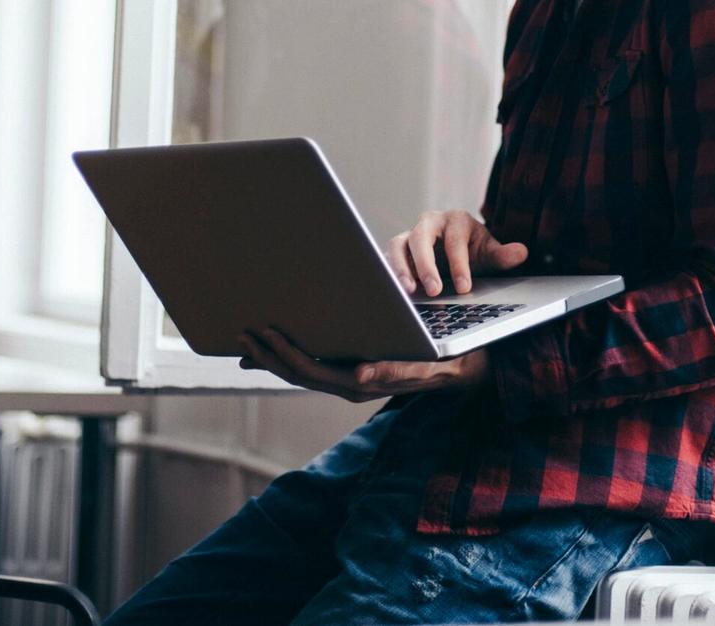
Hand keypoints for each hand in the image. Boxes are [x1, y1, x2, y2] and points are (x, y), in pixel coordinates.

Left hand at [237, 326, 490, 401]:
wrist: (475, 370)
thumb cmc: (456, 363)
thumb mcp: (433, 366)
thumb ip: (399, 372)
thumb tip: (361, 374)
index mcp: (366, 383)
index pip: (312, 371)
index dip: (283, 354)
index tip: (261, 332)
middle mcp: (354, 384)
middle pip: (300, 372)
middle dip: (268, 354)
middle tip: (240, 331)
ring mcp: (354, 378)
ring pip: (305, 370)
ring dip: (275, 356)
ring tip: (248, 339)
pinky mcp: (357, 368)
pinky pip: (319, 363)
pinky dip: (294, 354)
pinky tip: (279, 343)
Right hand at [387, 209, 527, 295]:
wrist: (457, 250)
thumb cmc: (473, 250)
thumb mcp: (489, 252)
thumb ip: (503, 255)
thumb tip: (521, 252)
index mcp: (455, 220)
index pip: (455, 240)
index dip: (460, 264)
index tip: (465, 287)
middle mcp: (430, 223)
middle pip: (421, 237)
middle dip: (427, 264)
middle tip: (435, 290)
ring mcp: (410, 235)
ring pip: (399, 244)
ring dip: (401, 267)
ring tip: (408, 291)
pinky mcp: (398, 250)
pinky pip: (389, 258)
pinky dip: (391, 272)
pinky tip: (396, 291)